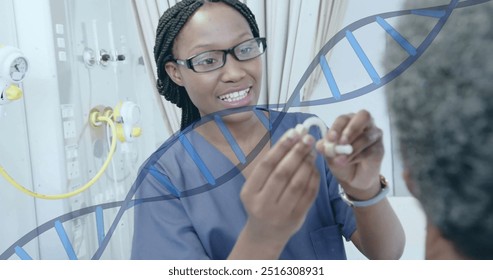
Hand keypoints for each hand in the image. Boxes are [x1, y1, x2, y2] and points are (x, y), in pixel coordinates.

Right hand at [240, 129, 319, 244]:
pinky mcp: (296, 219)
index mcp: (249, 192)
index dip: (281, 147)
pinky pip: (308, 195)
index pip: (266, 165)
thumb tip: (293, 137)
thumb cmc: (261, 203)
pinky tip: (315, 168)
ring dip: (307, 164)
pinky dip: (313, 179)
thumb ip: (271, 166)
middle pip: (282, 173)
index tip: (294, 133)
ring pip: (297, 184)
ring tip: (312, 152)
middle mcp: (263, 204)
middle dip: (297, 153)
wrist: (264, 235)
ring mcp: (280, 213)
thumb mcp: (256, 187)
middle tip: (308, 139)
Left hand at [315, 110, 382, 198]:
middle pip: (363, 116)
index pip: (344, 118)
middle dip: (351, 129)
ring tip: (340, 159)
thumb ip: (325, 147)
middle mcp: (365, 124)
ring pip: (366, 137)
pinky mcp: (380, 149)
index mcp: (349, 121)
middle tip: (341, 143)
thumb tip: (320, 145)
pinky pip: (370, 150)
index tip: (330, 138)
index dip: (337, 127)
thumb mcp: (329, 154)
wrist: (352, 178)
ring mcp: (374, 135)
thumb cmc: (340, 160)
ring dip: (352, 148)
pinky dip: (357, 156)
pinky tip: (349, 162)